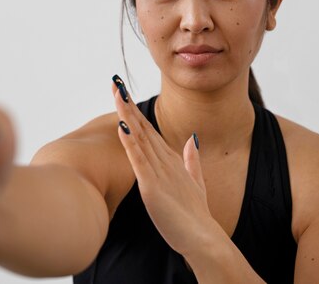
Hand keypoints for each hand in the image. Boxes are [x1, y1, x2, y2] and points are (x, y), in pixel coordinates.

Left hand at [111, 75, 215, 255]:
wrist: (203, 237)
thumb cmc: (195, 214)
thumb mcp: (195, 182)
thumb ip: (192, 159)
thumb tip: (192, 139)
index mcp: (171, 159)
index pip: (149, 129)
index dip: (135, 110)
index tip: (124, 93)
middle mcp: (165, 161)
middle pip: (143, 127)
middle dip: (128, 104)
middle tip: (115, 82)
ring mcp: (159, 172)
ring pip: (140, 137)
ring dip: (127, 114)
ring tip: (116, 94)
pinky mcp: (153, 186)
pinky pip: (139, 160)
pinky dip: (130, 142)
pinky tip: (123, 126)